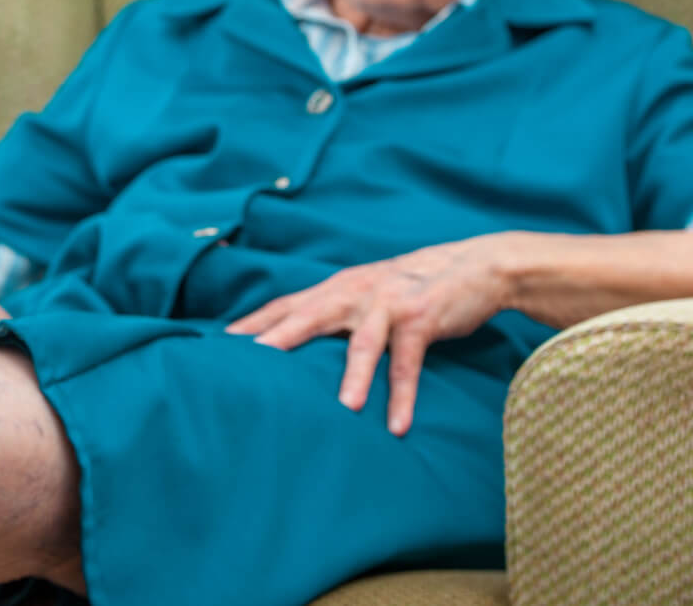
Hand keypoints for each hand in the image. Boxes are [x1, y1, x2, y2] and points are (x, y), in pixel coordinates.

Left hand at [226, 234, 521, 435]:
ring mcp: (387, 305)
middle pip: (308, 317)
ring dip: (354, 377)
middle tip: (249, 366)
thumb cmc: (409, 288)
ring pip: (364, 343)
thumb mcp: (364, 294)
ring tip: (342, 408)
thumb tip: (295, 340)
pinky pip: (409, 362)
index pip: (285, 305)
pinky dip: (403, 395)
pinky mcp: (421, 319)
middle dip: (278, 340)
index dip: (253, 324)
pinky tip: (398, 425)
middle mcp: (355, 293)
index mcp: (336, 289)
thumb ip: (333, 314)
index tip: (218, 344)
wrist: (473, 266)